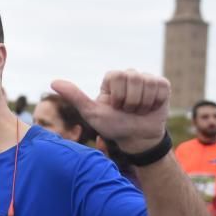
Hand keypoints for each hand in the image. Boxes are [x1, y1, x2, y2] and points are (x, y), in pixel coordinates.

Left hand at [51, 70, 168, 153]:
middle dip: (130, 101)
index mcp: (112, 79)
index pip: (117, 76)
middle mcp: (128, 75)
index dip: (117, 96)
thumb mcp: (92, 113)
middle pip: (133, 78)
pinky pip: (160, 87)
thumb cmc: (113, 126)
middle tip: (127, 111)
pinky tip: (150, 108)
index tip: (115, 107)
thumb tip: (52, 82)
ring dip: (142, 104)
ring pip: (147, 83)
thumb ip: (75, 97)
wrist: (136, 139)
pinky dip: (155, 103)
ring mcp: (146, 79)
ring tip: (138, 111)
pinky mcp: (162, 86)